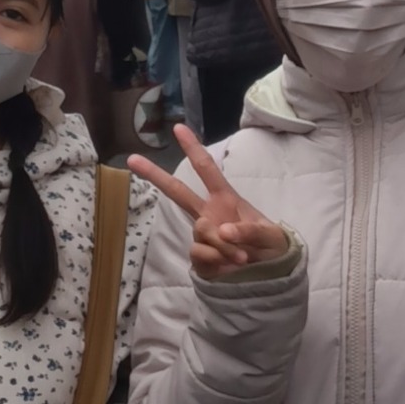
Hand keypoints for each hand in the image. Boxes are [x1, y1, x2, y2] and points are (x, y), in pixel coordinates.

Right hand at [128, 126, 289, 277]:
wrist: (269, 274)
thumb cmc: (271, 245)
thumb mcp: (271, 236)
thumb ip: (250, 230)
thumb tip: (222, 230)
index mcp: (225, 199)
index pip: (206, 169)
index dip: (193, 148)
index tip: (178, 129)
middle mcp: (208, 213)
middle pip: (177, 191)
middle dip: (155, 175)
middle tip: (132, 159)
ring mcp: (202, 235)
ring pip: (200, 231)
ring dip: (222, 245)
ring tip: (242, 257)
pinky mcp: (198, 256)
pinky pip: (199, 253)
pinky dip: (217, 259)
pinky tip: (229, 266)